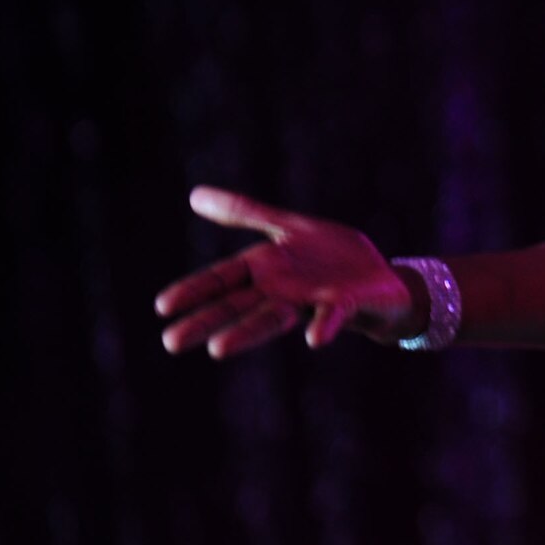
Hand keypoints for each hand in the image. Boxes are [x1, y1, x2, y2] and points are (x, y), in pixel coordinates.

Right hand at [155, 186, 416, 357]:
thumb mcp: (287, 227)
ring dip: (247, 332)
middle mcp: (282, 291)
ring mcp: (311, 300)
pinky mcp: (345, 304)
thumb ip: (245, 214)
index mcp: (266, 270)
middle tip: (171, 341)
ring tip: (218, 348)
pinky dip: (324, 325)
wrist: (382, 279)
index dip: (195, 290)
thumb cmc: (332, 257)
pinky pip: (332, 315)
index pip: (222, 279)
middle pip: (238, 305)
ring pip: (274, 318)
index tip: (162, 306)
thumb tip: (194, 195)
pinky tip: (314, 338)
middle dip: (207, 321)